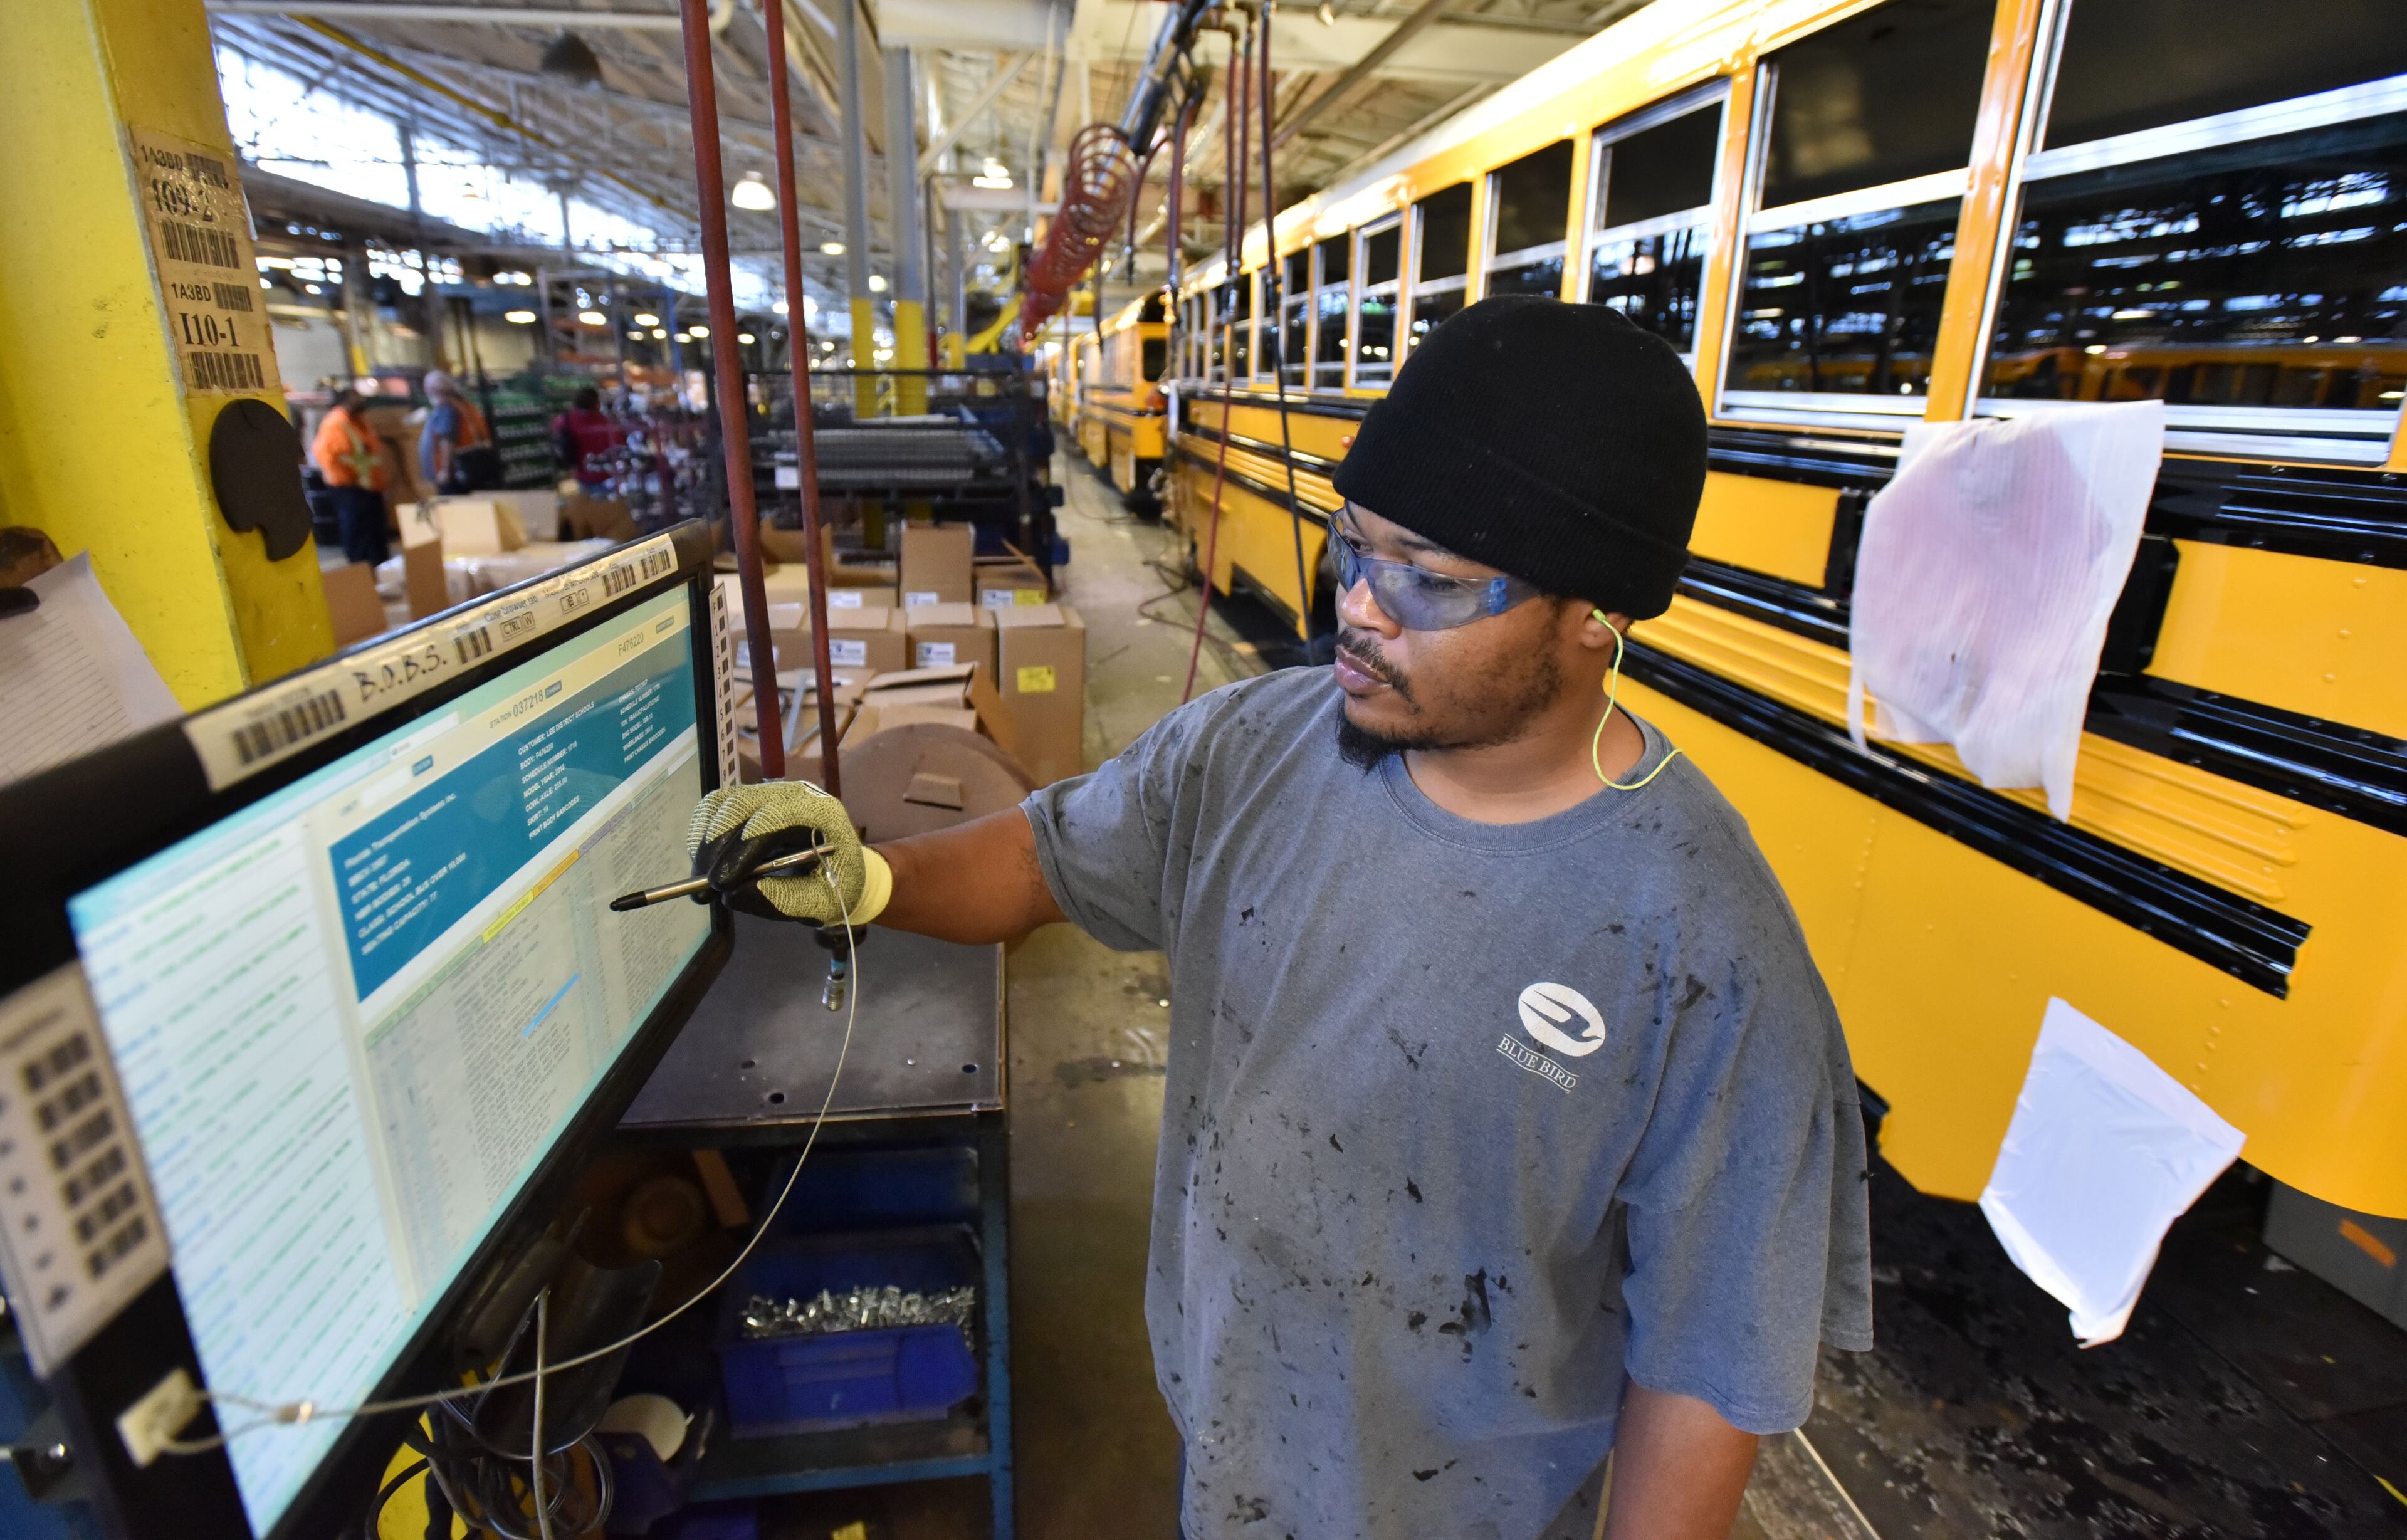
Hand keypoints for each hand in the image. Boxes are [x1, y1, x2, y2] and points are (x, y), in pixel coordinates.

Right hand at [686, 782, 892, 925]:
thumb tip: (730, 895)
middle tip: (703, 889)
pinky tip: (706, 865)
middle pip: (740, 804)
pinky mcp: (750, 799)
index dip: (742, 849)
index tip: (722, 884)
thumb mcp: (820, 902)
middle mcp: (793, 793)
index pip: (773, 818)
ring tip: (701, 882)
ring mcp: (769, 791)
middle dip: (715, 847)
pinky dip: (703, 836)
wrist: (842, 868)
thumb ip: (781, 900)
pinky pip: (715, 808)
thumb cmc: (837, 884)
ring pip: (721, 803)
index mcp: (820, 812)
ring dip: (704, 842)